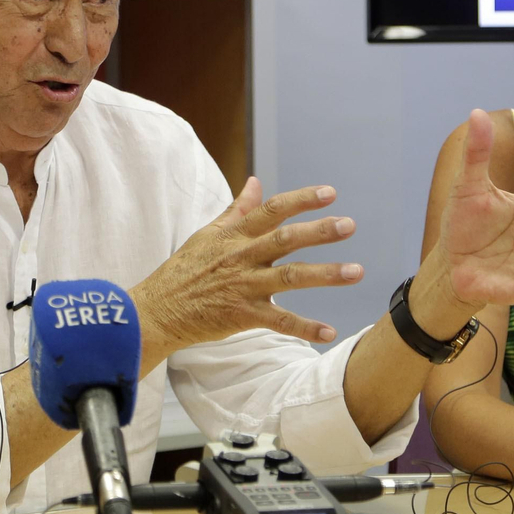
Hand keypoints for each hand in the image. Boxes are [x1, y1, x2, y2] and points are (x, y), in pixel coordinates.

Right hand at [132, 178, 359, 354]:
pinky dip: (305, 328)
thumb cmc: (184, 270)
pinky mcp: (242, 315)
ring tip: (356, 271)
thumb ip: (238, 210)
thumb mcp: (208, 234)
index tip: (330, 193)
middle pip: (286, 240)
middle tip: (350, 225)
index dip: (301, 200)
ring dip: (325, 274)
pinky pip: (279, 322)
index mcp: (235, 235)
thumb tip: (256, 181)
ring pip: (290, 277)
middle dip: (320, 232)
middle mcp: (242, 257)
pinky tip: (329, 332)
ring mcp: (244, 286)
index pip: (272, 210)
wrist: (157, 311)